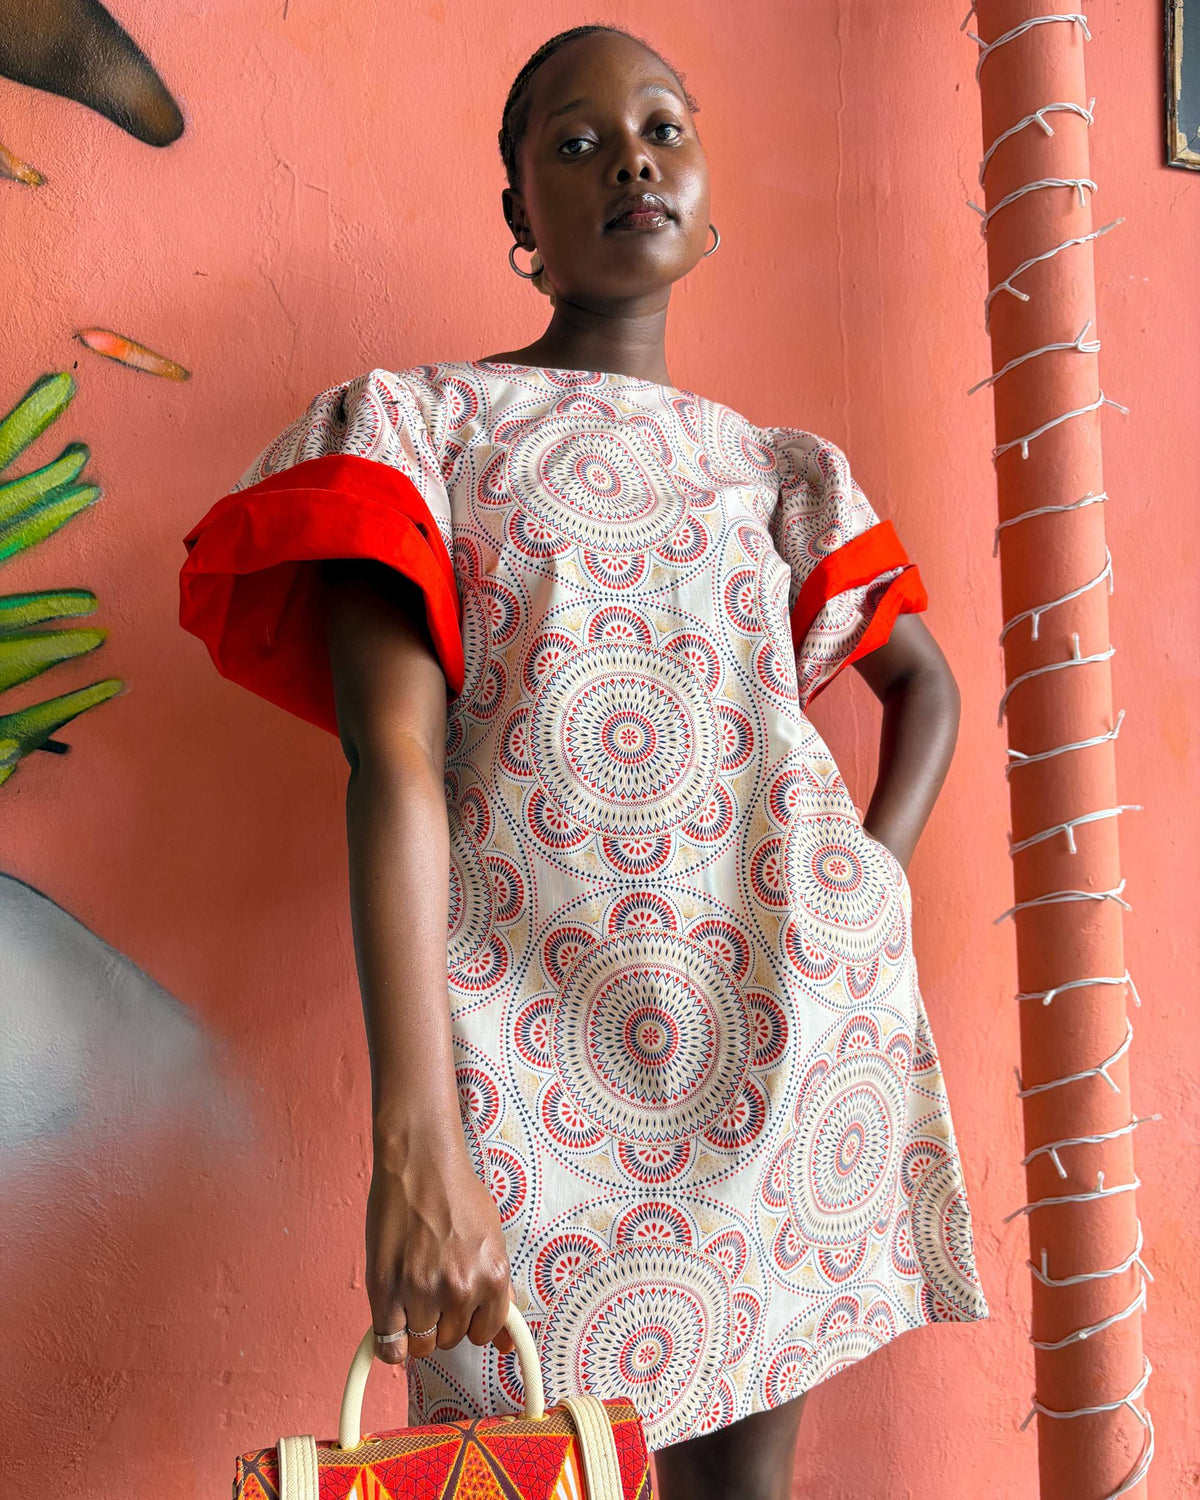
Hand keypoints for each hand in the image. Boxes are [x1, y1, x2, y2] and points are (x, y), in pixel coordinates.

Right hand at [365, 1129, 515, 1366]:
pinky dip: (391, 1342)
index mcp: (493, 1276)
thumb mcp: (492, 1240)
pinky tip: (394, 1318)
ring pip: (422, 1344)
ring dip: (417, 1326)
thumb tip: (506, 1344)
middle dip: (443, 1320)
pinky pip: (389, 1346)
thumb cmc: (457, 1195)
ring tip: (413, 1290)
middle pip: (451, 1340)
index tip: (459, 1307)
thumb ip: (499, 1293)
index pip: (484, 1333)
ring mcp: (422, 1291)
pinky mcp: (387, 1290)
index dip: (470, 1321)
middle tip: (433, 1285)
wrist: (421, 1162)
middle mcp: (461, 1289)